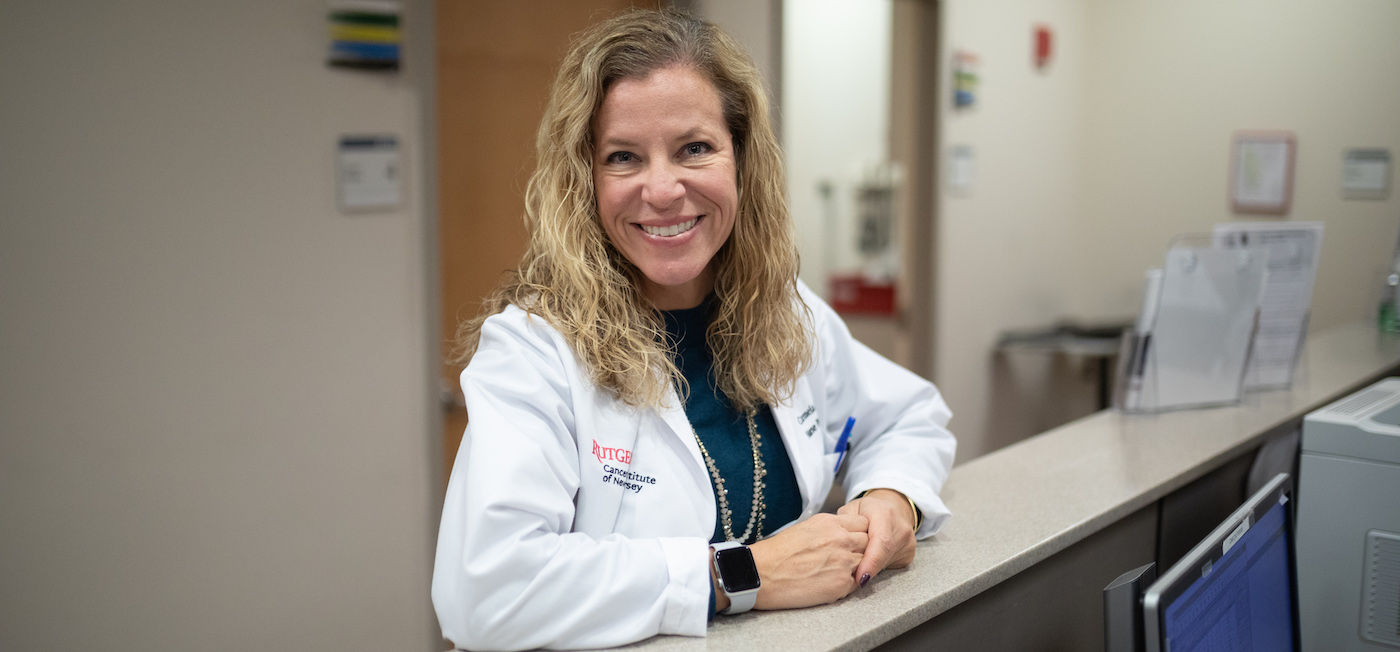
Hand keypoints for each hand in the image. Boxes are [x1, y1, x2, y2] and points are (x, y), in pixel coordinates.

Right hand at [731, 513, 868, 610]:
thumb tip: (842, 534)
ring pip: (866, 562)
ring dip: (857, 567)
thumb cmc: (778, 552)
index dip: (859, 533)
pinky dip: (848, 584)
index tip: (852, 541)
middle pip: (869, 542)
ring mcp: (844, 562)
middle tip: (846, 558)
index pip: (863, 523)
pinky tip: (831, 583)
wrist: (762, 574)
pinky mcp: (841, 585)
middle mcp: (841, 540)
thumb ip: (829, 529)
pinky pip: (857, 583)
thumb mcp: (806, 528)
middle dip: (861, 549)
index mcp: (831, 523)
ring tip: (836, 572)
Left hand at [838, 489, 916, 586]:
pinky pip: (890, 566)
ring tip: (856, 564)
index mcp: (885, 514)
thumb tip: (837, 546)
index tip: (860, 578)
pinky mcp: (909, 554)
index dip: (871, 562)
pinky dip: (877, 566)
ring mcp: (908, 543)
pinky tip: (869, 560)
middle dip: (865, 568)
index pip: (881, 542)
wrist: (892, 508)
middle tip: (849, 576)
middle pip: (883, 556)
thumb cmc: (867, 510)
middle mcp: (901, 529)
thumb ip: (844, 525)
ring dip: (869, 568)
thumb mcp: (851, 509)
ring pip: (885, 564)